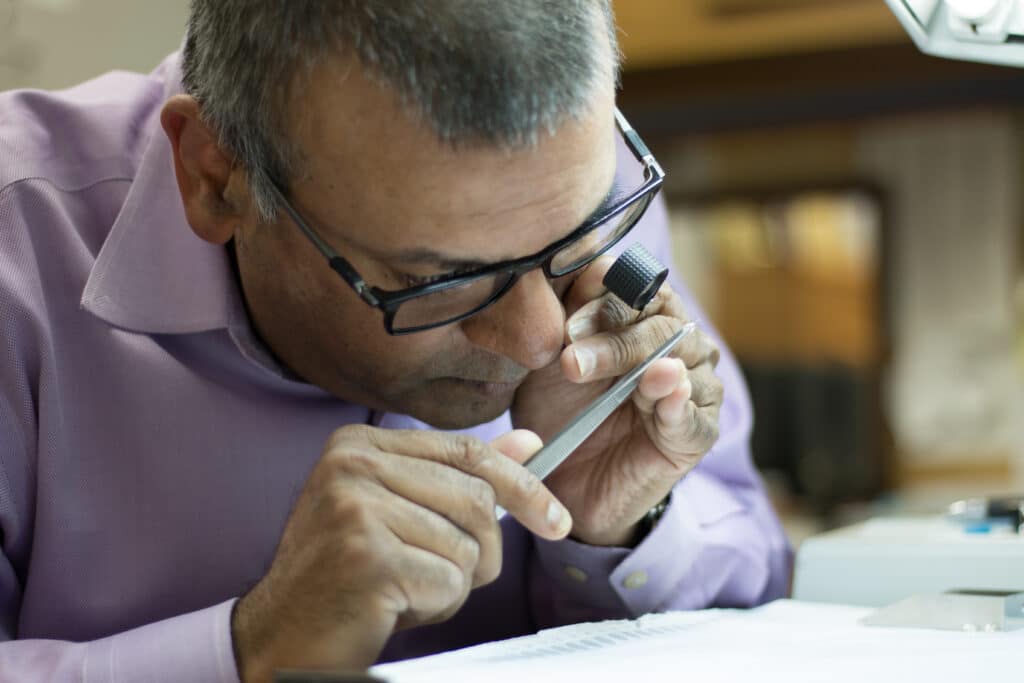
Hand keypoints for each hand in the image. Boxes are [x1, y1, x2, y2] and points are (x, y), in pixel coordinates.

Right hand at [231, 425, 570, 681]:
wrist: (280, 636)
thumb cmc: (349, 578)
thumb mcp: (405, 515)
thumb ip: (461, 478)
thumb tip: (530, 441)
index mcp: (358, 444)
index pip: (466, 450)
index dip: (522, 485)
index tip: (555, 520)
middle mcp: (351, 464)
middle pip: (476, 497)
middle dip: (483, 549)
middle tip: (445, 578)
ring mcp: (355, 506)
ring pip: (468, 544)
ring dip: (452, 583)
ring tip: (404, 591)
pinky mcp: (365, 554)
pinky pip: (449, 580)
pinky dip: (436, 605)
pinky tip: (394, 608)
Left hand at [512, 256, 722, 546]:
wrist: (563, 479)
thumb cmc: (559, 407)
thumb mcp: (552, 356)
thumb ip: (570, 311)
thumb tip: (598, 268)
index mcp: (645, 316)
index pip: (642, 289)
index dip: (607, 302)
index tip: (566, 328)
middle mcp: (679, 344)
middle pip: (660, 326)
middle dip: (615, 341)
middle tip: (572, 362)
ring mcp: (694, 388)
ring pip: (681, 364)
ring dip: (646, 369)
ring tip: (627, 379)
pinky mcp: (696, 435)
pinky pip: (694, 416)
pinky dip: (679, 404)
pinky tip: (665, 394)